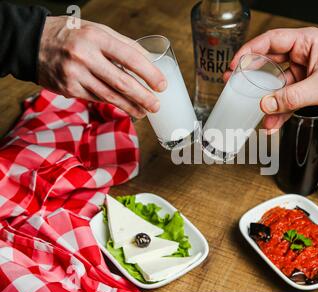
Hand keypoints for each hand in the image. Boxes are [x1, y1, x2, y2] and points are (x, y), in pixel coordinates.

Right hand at [38, 16, 166, 117]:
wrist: (32, 43)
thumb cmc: (72, 35)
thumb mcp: (97, 30)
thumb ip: (123, 45)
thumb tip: (150, 62)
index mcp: (96, 37)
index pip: (130, 58)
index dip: (149, 74)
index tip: (162, 85)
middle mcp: (84, 56)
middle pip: (121, 82)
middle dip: (143, 97)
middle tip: (156, 105)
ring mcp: (75, 74)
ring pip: (109, 96)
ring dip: (130, 107)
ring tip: (144, 112)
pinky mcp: (69, 89)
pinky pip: (96, 99)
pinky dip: (113, 104)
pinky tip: (124, 107)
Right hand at [227, 27, 317, 130]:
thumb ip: (292, 97)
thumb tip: (266, 104)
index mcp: (306, 43)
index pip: (271, 41)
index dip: (250, 51)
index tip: (235, 65)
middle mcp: (302, 56)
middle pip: (269, 64)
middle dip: (252, 77)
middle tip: (234, 86)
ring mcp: (303, 74)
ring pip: (276, 86)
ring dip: (267, 101)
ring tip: (254, 113)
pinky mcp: (306, 90)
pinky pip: (286, 100)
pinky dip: (279, 112)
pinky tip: (272, 124)